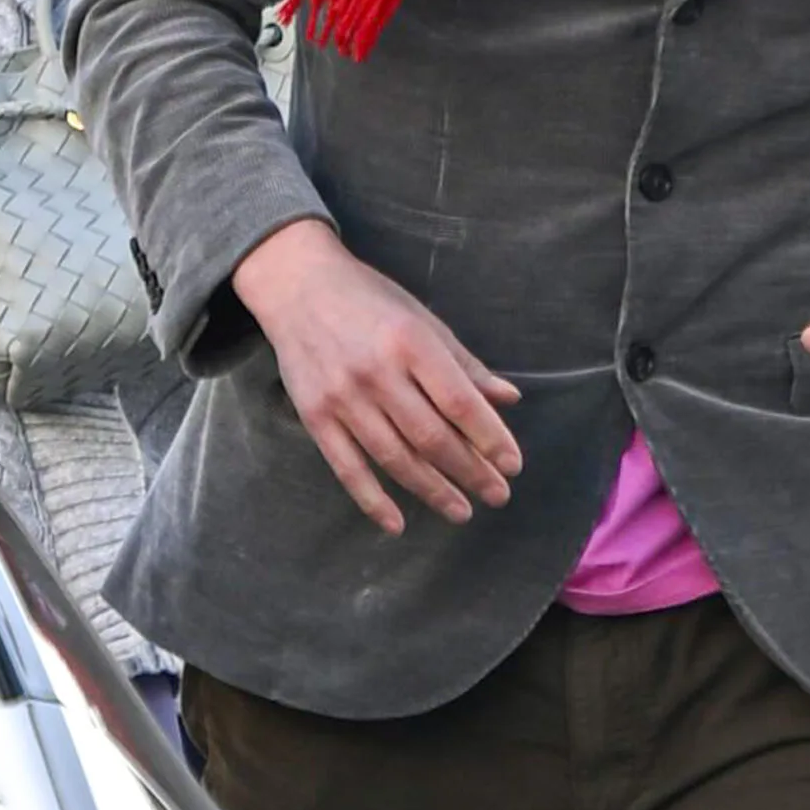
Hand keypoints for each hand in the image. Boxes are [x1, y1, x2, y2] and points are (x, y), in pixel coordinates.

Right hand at [232, 219, 521, 536]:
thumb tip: (509, 399)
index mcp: (411, 342)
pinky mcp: (314, 416)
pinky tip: (396, 524)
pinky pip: (347, 468)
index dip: (491, 438)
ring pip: (395, 458)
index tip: (513, 465)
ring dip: (432, 490)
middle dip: (470, 471)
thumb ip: (464, 364)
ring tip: (461, 510)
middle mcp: (377, 372)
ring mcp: (343, 397)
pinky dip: (373, 500)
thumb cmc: (369, 300)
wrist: (297, 285)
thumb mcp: (422, 319)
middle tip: (497, 495)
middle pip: (432, 437)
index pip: (460, 403)